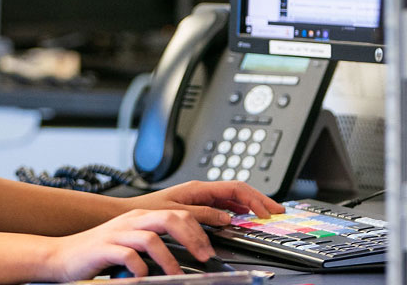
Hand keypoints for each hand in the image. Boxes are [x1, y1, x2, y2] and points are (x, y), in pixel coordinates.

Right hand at [39, 207, 213, 280]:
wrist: (63, 255)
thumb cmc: (99, 252)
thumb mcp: (130, 242)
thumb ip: (154, 243)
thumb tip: (186, 253)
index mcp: (141, 217)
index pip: (177, 213)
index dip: (199, 228)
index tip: (211, 247)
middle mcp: (131, 221)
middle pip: (170, 218)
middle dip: (192, 237)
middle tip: (204, 258)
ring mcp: (117, 233)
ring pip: (151, 237)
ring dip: (168, 258)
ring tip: (176, 275)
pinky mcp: (104, 248)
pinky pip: (128, 255)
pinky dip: (139, 268)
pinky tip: (144, 278)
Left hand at [126, 180, 284, 225]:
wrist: (129, 214)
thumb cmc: (148, 212)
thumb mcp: (176, 213)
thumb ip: (202, 214)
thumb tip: (226, 218)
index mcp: (199, 188)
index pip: (236, 188)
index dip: (255, 199)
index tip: (267, 211)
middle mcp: (202, 190)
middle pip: (239, 190)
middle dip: (260, 199)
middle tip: (277, 211)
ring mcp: (201, 196)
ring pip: (233, 197)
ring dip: (251, 204)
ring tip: (265, 214)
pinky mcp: (198, 204)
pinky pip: (224, 204)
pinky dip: (238, 210)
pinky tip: (243, 217)